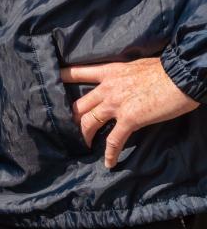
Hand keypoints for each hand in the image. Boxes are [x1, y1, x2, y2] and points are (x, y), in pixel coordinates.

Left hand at [62, 57, 199, 168]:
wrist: (180, 76)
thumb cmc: (163, 70)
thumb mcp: (134, 66)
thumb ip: (122, 76)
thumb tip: (122, 81)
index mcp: (108, 72)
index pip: (77, 72)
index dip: (61, 77)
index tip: (49, 82)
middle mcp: (107, 87)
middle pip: (79, 104)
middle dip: (71, 117)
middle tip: (65, 126)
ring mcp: (116, 104)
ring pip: (89, 122)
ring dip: (84, 135)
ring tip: (82, 144)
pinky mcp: (129, 119)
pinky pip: (114, 140)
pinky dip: (110, 153)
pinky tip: (108, 162)